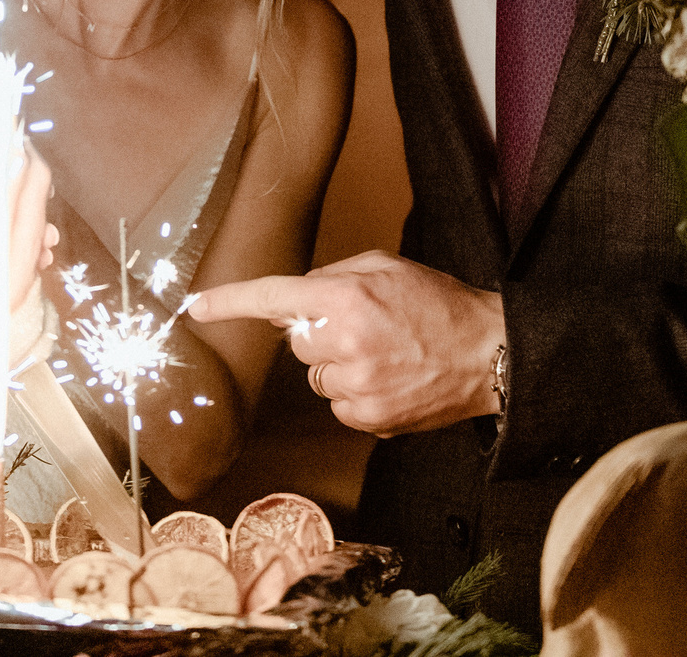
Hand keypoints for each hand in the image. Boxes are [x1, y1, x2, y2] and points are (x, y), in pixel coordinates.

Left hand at [189, 250, 502, 435]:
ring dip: (338, 365)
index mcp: (346, 298)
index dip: (230, 302)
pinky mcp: (369, 418)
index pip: (273, 298)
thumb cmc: (438, 304)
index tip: (197, 306)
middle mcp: (345, 343)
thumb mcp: (386, 267)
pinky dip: (355, 393)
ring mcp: (356, 386)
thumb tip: (294, 300)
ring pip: (315, 376)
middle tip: (364, 327)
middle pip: (297, 342)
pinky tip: (388, 379)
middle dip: (320, 333)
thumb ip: (334, 277)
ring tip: (384, 354)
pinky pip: (336, 404)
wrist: (488, 354)